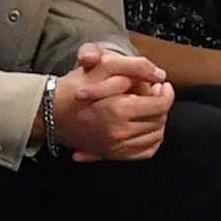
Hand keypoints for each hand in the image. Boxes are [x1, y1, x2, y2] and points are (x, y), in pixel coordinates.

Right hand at [53, 42, 172, 162]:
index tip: (163, 85)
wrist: (53, 110)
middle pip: (159, 121)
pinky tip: (147, 126)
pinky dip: (151, 140)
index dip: (167, 93)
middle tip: (156, 94)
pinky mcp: (110, 154)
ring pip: (154, 137)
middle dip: (162, 105)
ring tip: (150, 108)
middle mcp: (118, 132)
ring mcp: (114, 147)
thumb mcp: (107, 66)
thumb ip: (137, 68)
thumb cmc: (79, 85)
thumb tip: (160, 76)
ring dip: (158, 121)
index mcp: (119, 110)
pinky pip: (143, 152)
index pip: (161, 105)